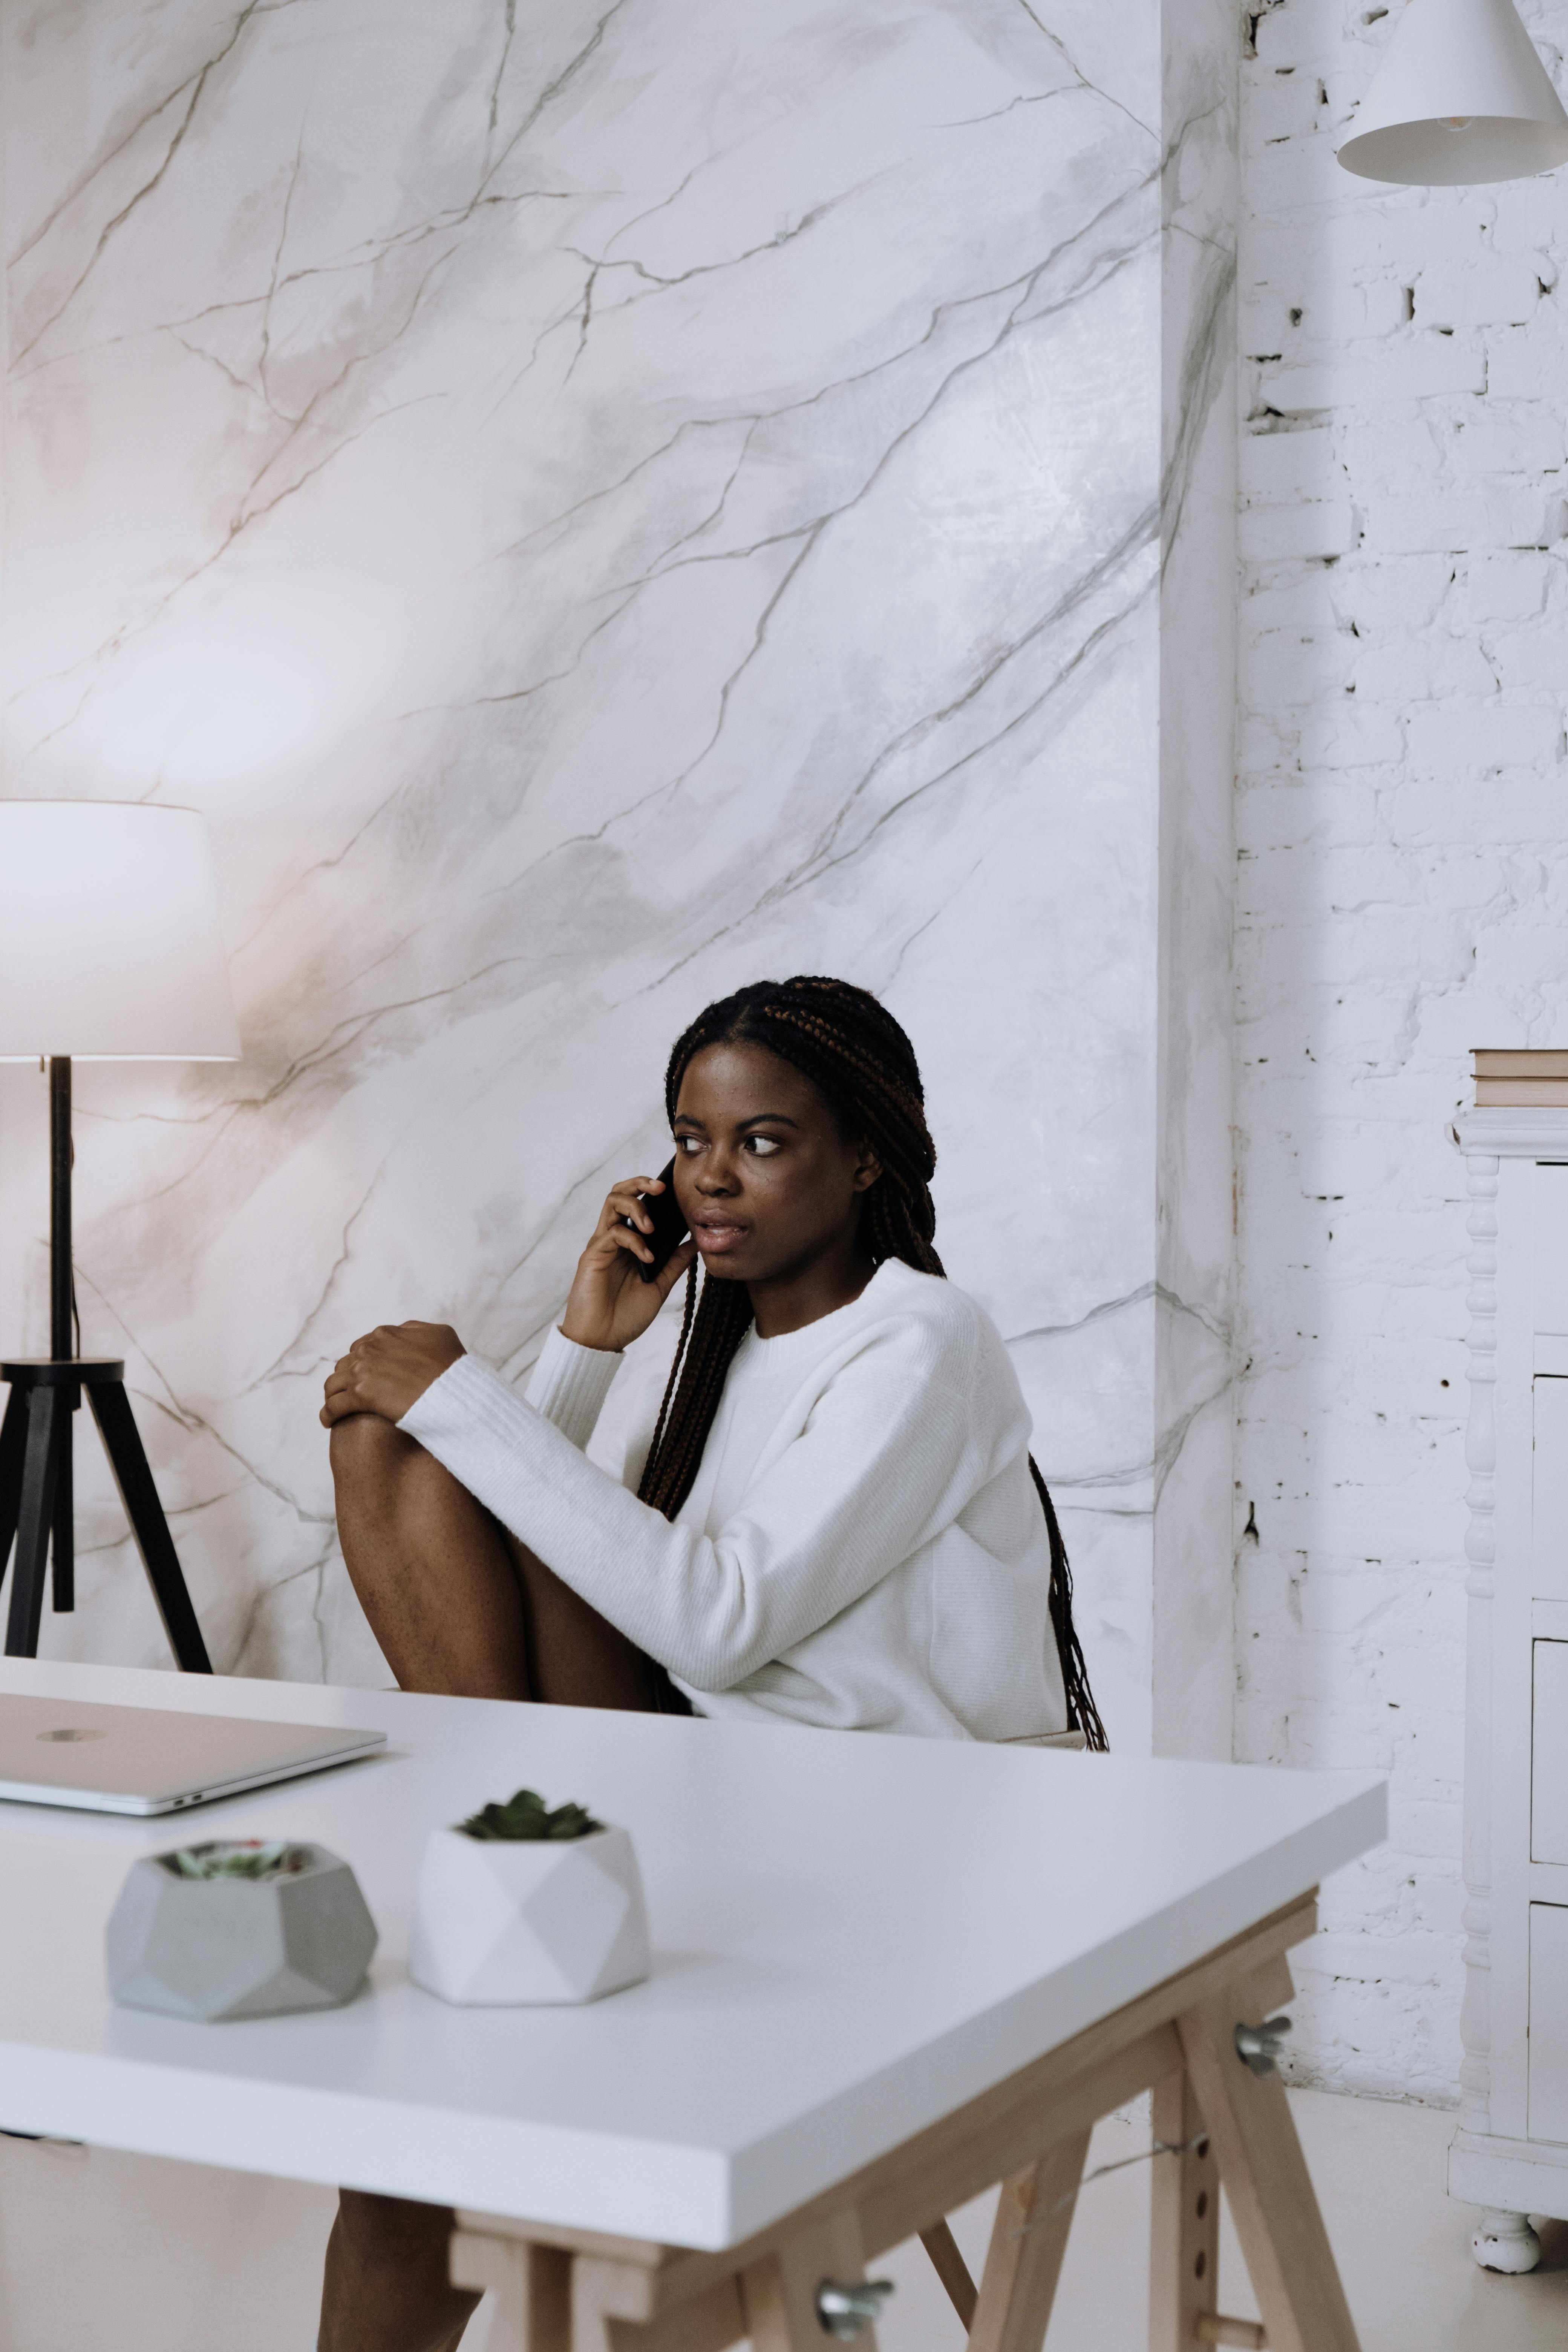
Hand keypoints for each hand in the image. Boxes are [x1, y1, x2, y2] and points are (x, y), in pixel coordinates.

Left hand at [320, 1322, 464, 1427]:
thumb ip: (416, 1330)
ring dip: (333, 1395)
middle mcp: (369, 1348)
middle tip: (349, 1394)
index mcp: (386, 1334)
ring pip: (334, 1384)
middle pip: (345, 1364)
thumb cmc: (452, 1366)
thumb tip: (404, 1332)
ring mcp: (362, 1371)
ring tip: (335, 1408)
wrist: (454, 1389)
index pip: (362, 1346)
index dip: (362, 1362)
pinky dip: (328, 1414)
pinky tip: (328, 1422)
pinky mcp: (360, 1395)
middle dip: (346, 1378)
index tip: (365, 1375)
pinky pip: (333, 1406)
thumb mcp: (439, 1334)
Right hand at [559, 1176, 696, 1352]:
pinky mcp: (592, 1256)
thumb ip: (674, 1262)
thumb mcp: (659, 1286)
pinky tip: (647, 1258)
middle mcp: (612, 1238)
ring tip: (653, 1227)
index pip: (636, 1203)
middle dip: (640, 1183)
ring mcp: (601, 1245)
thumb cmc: (625, 1315)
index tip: (675, 1190)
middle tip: (662, 1188)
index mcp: (627, 1243)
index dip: (651, 1190)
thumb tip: (695, 1241)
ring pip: (612, 1204)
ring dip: (636, 1206)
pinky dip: (634, 1240)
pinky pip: (613, 1234)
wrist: (602, 1341)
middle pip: (619, 1193)